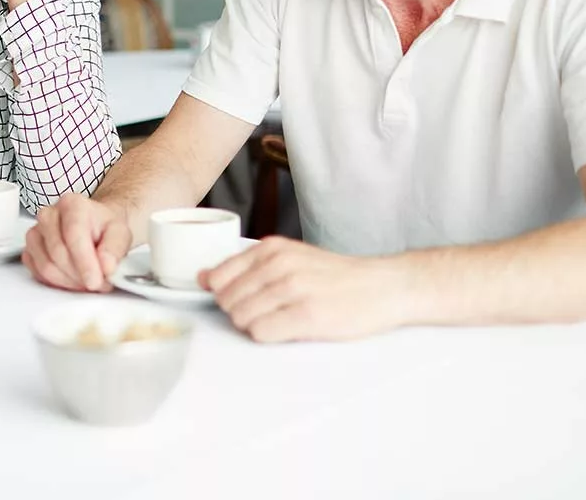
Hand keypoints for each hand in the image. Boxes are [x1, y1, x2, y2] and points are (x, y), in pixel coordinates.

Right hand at [23, 193, 131, 290]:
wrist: (94, 227)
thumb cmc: (103, 228)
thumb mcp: (121, 233)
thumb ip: (115, 249)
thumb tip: (106, 266)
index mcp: (72, 204)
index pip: (73, 234)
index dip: (84, 262)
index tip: (95, 281)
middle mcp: (49, 215)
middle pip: (58, 253)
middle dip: (80, 275)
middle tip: (99, 282)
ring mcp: (36, 232)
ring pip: (46, 266)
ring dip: (69, 281)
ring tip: (86, 279)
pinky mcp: (29, 249)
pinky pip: (37, 273)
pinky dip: (56, 282)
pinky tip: (72, 278)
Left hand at [203, 237, 413, 342]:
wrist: (383, 286)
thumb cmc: (334, 276)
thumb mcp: (289, 257)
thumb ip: (247, 266)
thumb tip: (202, 278)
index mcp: (270, 249)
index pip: (217, 278)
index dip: (225, 296)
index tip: (244, 300)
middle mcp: (278, 265)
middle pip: (227, 302)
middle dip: (241, 313)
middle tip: (270, 313)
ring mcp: (292, 290)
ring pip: (241, 318)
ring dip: (256, 326)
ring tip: (282, 320)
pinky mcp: (307, 316)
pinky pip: (261, 333)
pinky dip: (270, 336)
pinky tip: (290, 329)